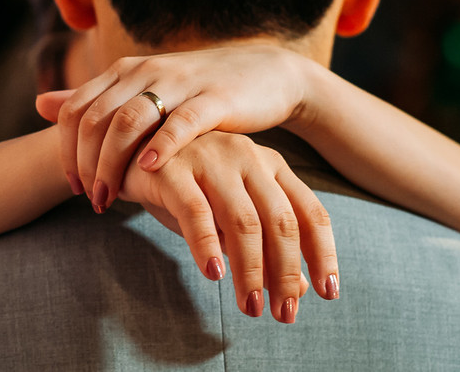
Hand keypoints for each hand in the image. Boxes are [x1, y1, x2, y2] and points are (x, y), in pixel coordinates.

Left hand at [36, 45, 315, 210]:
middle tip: (91, 201)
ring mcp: (180, 83)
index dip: (65, 151)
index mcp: (124, 72)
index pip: (75, 110)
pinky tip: (150, 170)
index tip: (72, 187)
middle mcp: (146, 71)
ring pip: (130, 120)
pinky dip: (161, 146)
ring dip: (113, 164)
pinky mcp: (215, 98)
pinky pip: (181, 121)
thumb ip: (93, 99)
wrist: (265, 73)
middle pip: (96, 119)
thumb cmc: (197, 91)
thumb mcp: (141, 90)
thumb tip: (39, 103)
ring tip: (112, 198)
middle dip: (86, 164)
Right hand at [121, 130, 339, 321]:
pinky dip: (206, 246)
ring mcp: (211, 159)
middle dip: (286, 272)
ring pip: (243, 222)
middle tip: (283, 313)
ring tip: (251, 306)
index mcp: (271, 165)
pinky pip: (195, 212)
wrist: (131, 147)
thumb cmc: (189, 185)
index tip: (328, 293)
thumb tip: (300, 290)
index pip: (309, 213)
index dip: (322, 254)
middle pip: (280, 222)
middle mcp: (248, 157)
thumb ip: (264, 244)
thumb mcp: (231, 213)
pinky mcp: (172, 169)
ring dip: (251, 270)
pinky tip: (214, 274)